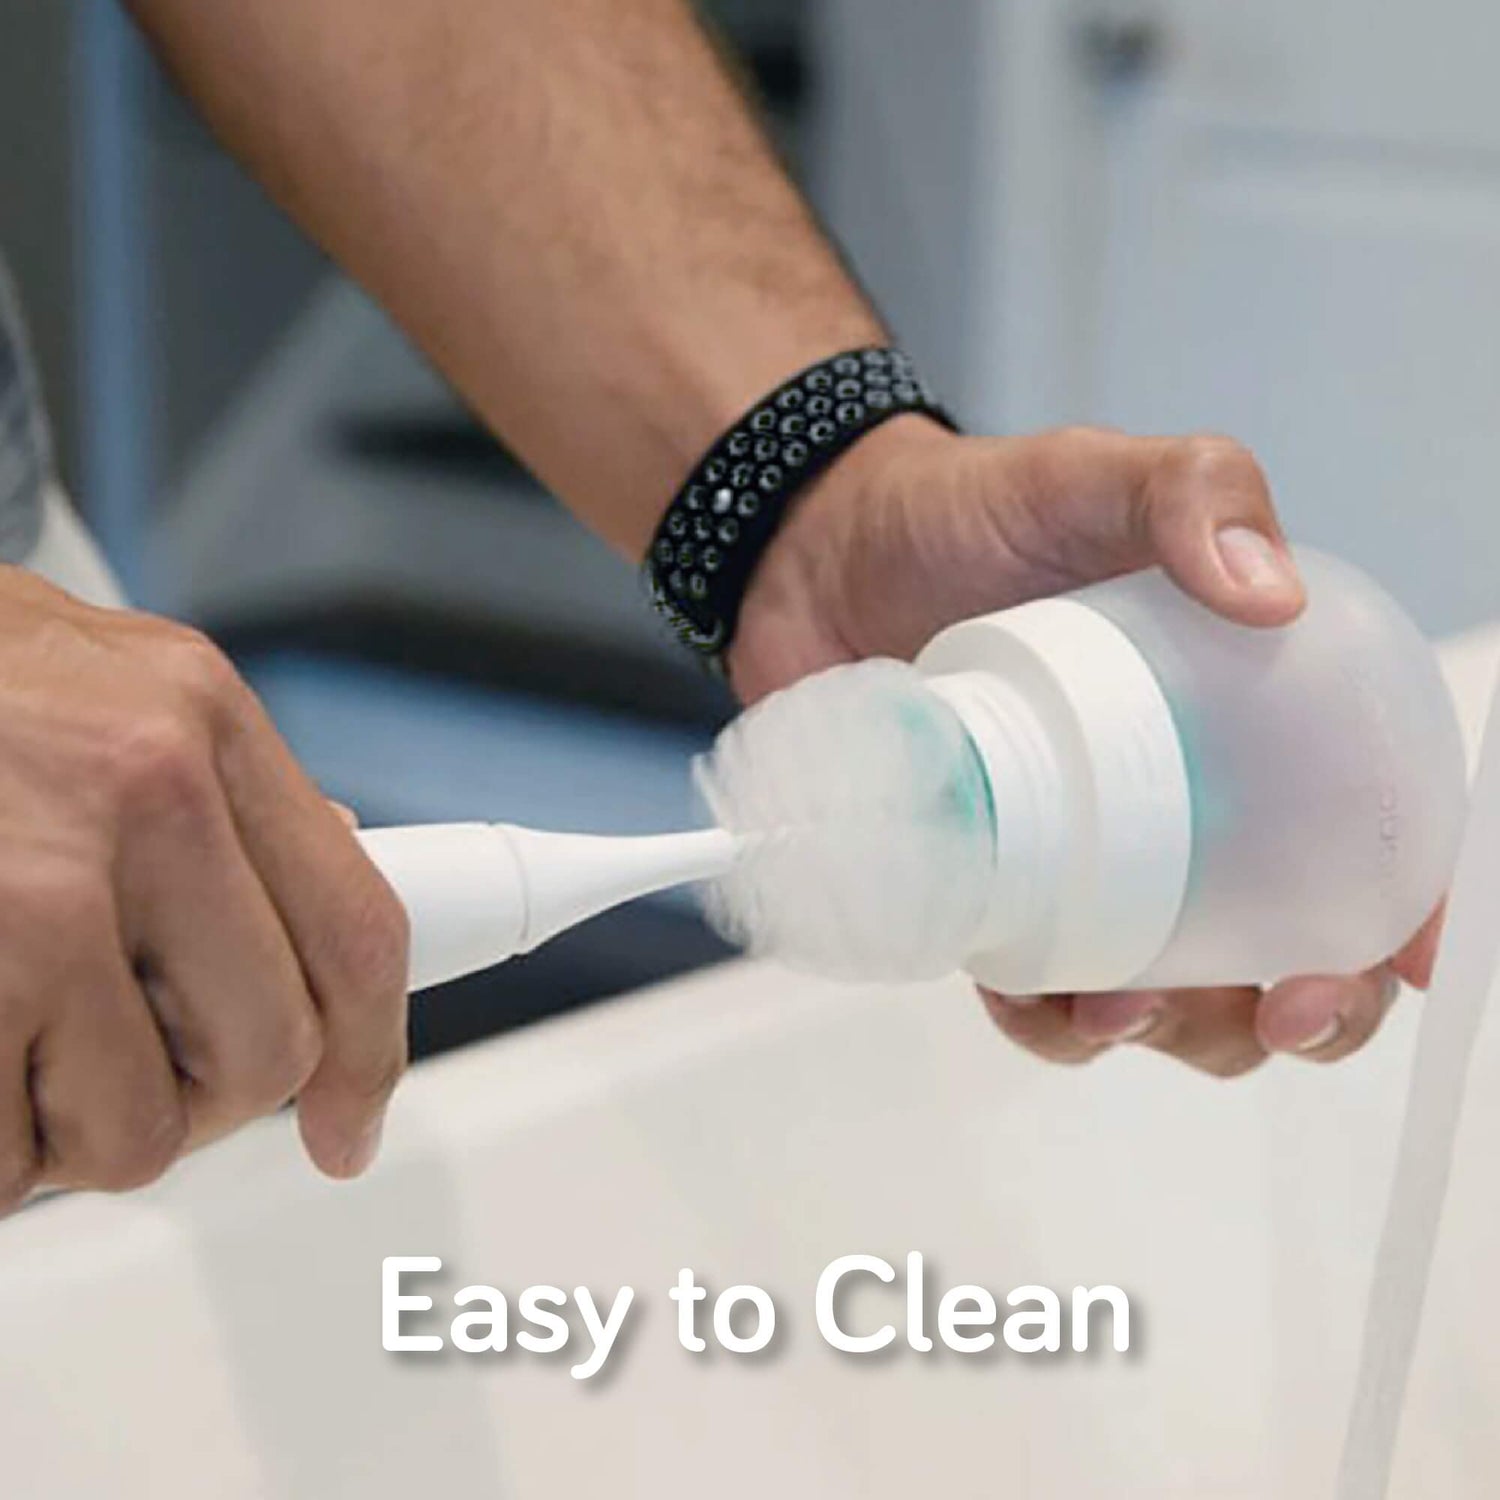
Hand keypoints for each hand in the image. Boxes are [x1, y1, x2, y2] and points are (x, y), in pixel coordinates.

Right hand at [0, 567, 408, 1211]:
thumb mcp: (103, 684)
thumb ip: (214, 786)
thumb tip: (328, 862)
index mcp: (201, 722)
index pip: (354, 927)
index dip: (370, 1057)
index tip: (348, 1129)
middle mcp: (144, 794)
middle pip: (264, 1052)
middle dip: (194, 1096)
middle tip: (115, 1068)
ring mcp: (31, 895)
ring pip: (134, 1134)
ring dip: (65, 1129)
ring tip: (7, 1040)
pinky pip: (4, 1161)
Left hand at [728, 416, 1439, 1077]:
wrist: (819, 554)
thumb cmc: (967, 513)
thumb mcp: (1091, 476)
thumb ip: (1191, 491)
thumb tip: (1272, 596)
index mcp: (1238, 720)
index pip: (1354, 832)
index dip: (1396, 909)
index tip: (1404, 954)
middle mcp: (1174, 809)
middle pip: (1280, 947)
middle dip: (1307, 1011)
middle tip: (1278, 1010)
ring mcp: (1080, 864)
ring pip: (1167, 998)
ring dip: (1172, 1034)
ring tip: (1122, 1004)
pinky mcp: (989, 894)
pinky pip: (1037, 994)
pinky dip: (1047, 1020)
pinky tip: (1038, 1000)